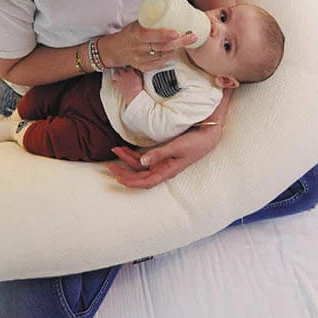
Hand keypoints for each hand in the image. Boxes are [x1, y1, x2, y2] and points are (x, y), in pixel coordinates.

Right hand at [101, 21, 196, 71]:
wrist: (115, 50)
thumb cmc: (129, 34)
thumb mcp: (137, 24)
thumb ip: (151, 21)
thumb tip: (171, 12)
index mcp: (136, 34)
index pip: (150, 35)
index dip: (164, 35)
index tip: (176, 32)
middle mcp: (138, 48)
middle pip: (161, 47)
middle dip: (179, 42)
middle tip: (192, 36)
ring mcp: (141, 59)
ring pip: (163, 55)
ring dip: (175, 48)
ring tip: (186, 40)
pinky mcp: (143, 67)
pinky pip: (160, 62)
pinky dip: (168, 56)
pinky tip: (172, 49)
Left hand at [108, 124, 223, 188]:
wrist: (208, 136)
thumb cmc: (195, 143)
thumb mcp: (177, 147)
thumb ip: (159, 154)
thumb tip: (142, 161)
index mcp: (167, 171)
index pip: (146, 182)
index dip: (132, 182)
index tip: (118, 179)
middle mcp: (163, 169)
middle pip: (140, 174)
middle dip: (124, 171)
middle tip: (109, 166)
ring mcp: (163, 162)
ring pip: (141, 165)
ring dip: (127, 159)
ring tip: (115, 150)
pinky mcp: (163, 154)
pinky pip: (145, 157)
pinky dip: (134, 154)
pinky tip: (126, 150)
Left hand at [111, 67, 143, 103]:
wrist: (133, 95)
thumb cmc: (138, 87)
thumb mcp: (140, 78)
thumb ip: (137, 73)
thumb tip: (135, 70)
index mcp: (130, 72)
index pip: (128, 67)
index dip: (128, 69)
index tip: (129, 71)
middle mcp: (124, 74)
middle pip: (120, 69)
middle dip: (122, 71)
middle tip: (123, 73)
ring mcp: (120, 79)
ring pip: (115, 73)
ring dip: (116, 75)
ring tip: (118, 77)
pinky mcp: (117, 84)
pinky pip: (112, 82)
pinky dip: (114, 82)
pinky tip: (116, 83)